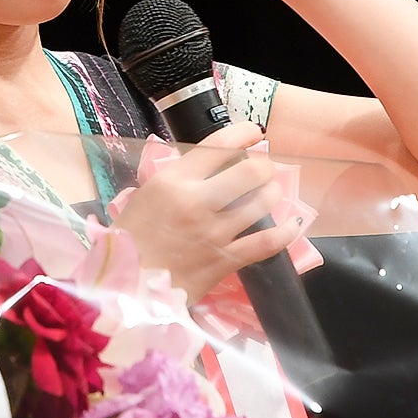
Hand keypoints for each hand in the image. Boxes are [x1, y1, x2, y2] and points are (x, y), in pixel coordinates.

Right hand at [109, 122, 305, 300]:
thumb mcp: (145, 196)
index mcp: (172, 182)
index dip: (242, 133)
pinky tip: (291, 225)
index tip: (253, 132)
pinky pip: (268, 243)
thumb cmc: (130, 239)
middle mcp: (197, 202)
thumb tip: (206, 167)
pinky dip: (285, 232)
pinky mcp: (226, 260)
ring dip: (272, 193)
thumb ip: (176, 180)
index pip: (217, 147)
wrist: (126, 285)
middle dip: (264, 166)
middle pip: (251, 172)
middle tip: (262, 169)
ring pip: (263, 203)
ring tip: (270, 192)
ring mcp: (215, 233)